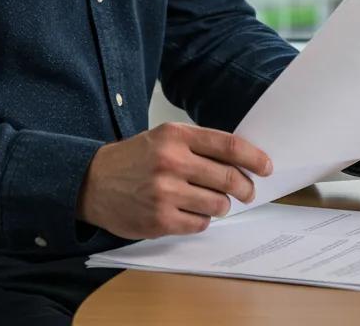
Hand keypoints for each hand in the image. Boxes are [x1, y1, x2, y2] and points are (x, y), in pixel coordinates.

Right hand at [77, 122, 272, 238]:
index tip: (266, 166)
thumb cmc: (135, 159)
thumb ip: (198, 144)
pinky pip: (200, 224)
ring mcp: (165, 193)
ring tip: (214, 201)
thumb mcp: (164, 137)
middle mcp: (171, 161)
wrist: (93, 182)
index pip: (228, 145)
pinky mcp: (159, 220)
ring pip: (217, 204)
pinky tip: (192, 212)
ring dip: (222, 205)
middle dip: (245, 187)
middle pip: (227, 177)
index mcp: (176, 135)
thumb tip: (240, 160)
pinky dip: (202, 220)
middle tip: (248, 191)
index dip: (253, 157)